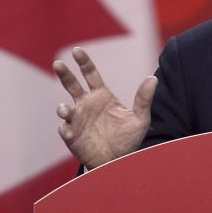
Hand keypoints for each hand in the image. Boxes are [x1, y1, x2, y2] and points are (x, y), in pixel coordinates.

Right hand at [53, 47, 156, 168]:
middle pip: (71, 85)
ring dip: (63, 109)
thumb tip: (153, 78)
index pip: (90, 74)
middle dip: (64, 74)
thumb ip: (144, 99)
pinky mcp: (72, 135)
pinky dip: (64, 128)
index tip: (77, 51)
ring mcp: (77, 120)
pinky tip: (68, 129)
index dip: (83, 62)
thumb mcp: (140, 119)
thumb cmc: (129, 139)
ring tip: (66, 111)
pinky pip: (64, 129)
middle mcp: (87, 105)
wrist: (119, 162)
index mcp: (102, 96)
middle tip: (58, 63)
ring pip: (64, 109)